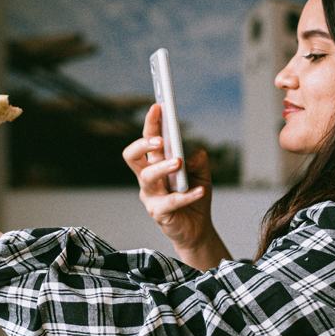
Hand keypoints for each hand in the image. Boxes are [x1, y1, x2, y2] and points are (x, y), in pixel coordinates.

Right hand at [123, 104, 230, 268]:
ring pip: (147, 177)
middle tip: (160, 138)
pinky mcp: (158, 213)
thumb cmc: (194, 196)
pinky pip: (170, 202)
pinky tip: (200, 189)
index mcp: (155, 164)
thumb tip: (189, 155)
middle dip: (143, 143)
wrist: (197, 229)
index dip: (150, 123)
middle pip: (133, 156)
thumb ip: (198, 160)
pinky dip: (187, 194)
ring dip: (162, 167)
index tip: (158, 107)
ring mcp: (150, 196)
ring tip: (178, 162)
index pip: (148, 140)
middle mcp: (148, 178)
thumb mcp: (202, 173)